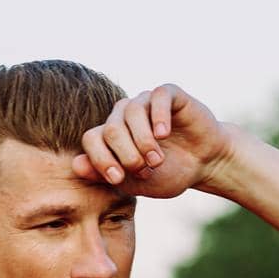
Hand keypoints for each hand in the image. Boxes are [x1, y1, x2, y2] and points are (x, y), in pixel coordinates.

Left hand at [72, 83, 233, 200]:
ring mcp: (145, 103)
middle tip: (144, 170)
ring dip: (143, 141)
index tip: (118, 179)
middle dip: (126, 155)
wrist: (203, 165)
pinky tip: (164, 135)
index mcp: (111, 136)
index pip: (91, 140)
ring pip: (131, 112)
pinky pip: (156, 96)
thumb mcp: (134, 183)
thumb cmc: (167, 174)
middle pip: (110, 129)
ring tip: (157, 160)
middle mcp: (124, 116)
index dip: (100, 159)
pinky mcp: (169, 95)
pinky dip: (158, 117)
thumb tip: (76, 165)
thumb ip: (105, 175)